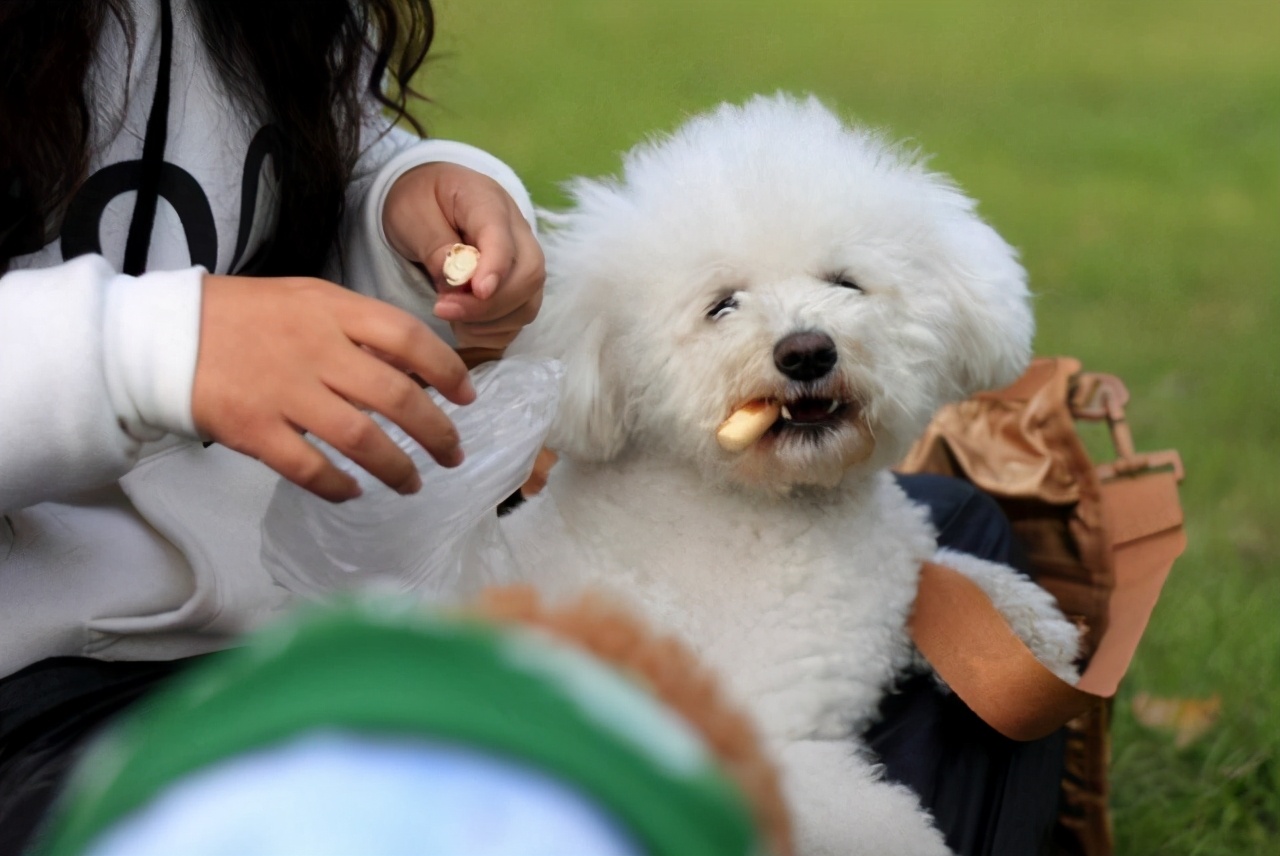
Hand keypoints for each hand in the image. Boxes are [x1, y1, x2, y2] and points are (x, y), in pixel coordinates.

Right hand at [191, 274, 474, 501]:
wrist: (162, 334)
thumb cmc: (243, 317)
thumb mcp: (307, 300)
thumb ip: (358, 329)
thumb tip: (413, 370)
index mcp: (332, 310)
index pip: (408, 338)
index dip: (446, 371)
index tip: (467, 398)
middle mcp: (315, 349)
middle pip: (396, 396)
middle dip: (436, 432)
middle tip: (453, 455)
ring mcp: (284, 391)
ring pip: (362, 438)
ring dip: (397, 468)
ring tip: (413, 483)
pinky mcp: (255, 430)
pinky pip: (310, 468)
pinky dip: (339, 486)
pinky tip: (354, 492)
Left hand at [382, 162, 544, 349]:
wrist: (425, 198)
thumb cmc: (417, 202)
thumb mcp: (412, 216)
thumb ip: (435, 247)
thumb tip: (458, 283)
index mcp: (487, 201)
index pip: (504, 237)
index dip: (496, 268)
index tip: (478, 292)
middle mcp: (516, 230)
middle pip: (529, 274)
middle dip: (491, 304)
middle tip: (444, 310)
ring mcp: (521, 259)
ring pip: (528, 301)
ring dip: (491, 321)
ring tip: (451, 317)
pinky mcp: (518, 284)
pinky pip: (519, 318)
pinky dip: (494, 331)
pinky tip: (464, 326)